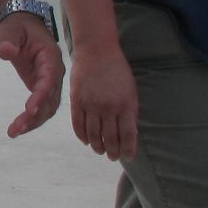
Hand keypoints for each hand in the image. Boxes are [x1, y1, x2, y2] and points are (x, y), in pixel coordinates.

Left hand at [0, 13, 63, 137]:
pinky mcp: (42, 87)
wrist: (22, 25)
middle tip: (16, 128)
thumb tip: (6, 52)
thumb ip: (8, 40)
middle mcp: (54, 72)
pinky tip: (18, 128)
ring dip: (33, 121)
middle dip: (35, 115)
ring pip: (47, 107)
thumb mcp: (9, 30)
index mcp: (50, 57)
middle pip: (50, 99)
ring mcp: (49, 81)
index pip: (49, 80)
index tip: (30, 109)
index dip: (41, 95)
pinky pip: (41, 106)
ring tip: (14, 132)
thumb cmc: (16, 27)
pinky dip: (32, 118)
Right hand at [68, 44, 138, 160]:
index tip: (127, 156)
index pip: (128, 135)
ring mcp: (91, 105)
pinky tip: (86, 140)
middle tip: (112, 157)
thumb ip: (130, 111)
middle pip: (110, 138)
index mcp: (126, 105)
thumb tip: (128, 132)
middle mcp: (109, 108)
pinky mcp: (77, 101)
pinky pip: (78, 125)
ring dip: (97, 146)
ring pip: (93, 135)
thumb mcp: (131, 90)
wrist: (96, 51)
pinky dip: (82, 136)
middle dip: (112, 152)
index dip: (128, 149)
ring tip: (99, 150)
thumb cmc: (117, 70)